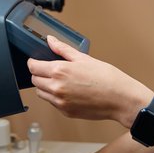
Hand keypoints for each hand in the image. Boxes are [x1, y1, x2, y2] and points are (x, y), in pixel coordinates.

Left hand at [28, 36, 152, 126]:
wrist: (120, 99)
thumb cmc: (107, 78)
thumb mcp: (84, 58)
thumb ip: (63, 49)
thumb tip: (50, 40)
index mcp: (60, 71)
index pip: (33, 67)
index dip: (33, 62)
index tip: (37, 60)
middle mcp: (56, 88)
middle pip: (35, 80)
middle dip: (39, 74)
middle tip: (50, 69)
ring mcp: (60, 102)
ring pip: (41, 93)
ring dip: (45, 86)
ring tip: (60, 81)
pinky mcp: (66, 112)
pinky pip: (52, 103)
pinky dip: (55, 97)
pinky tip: (68, 91)